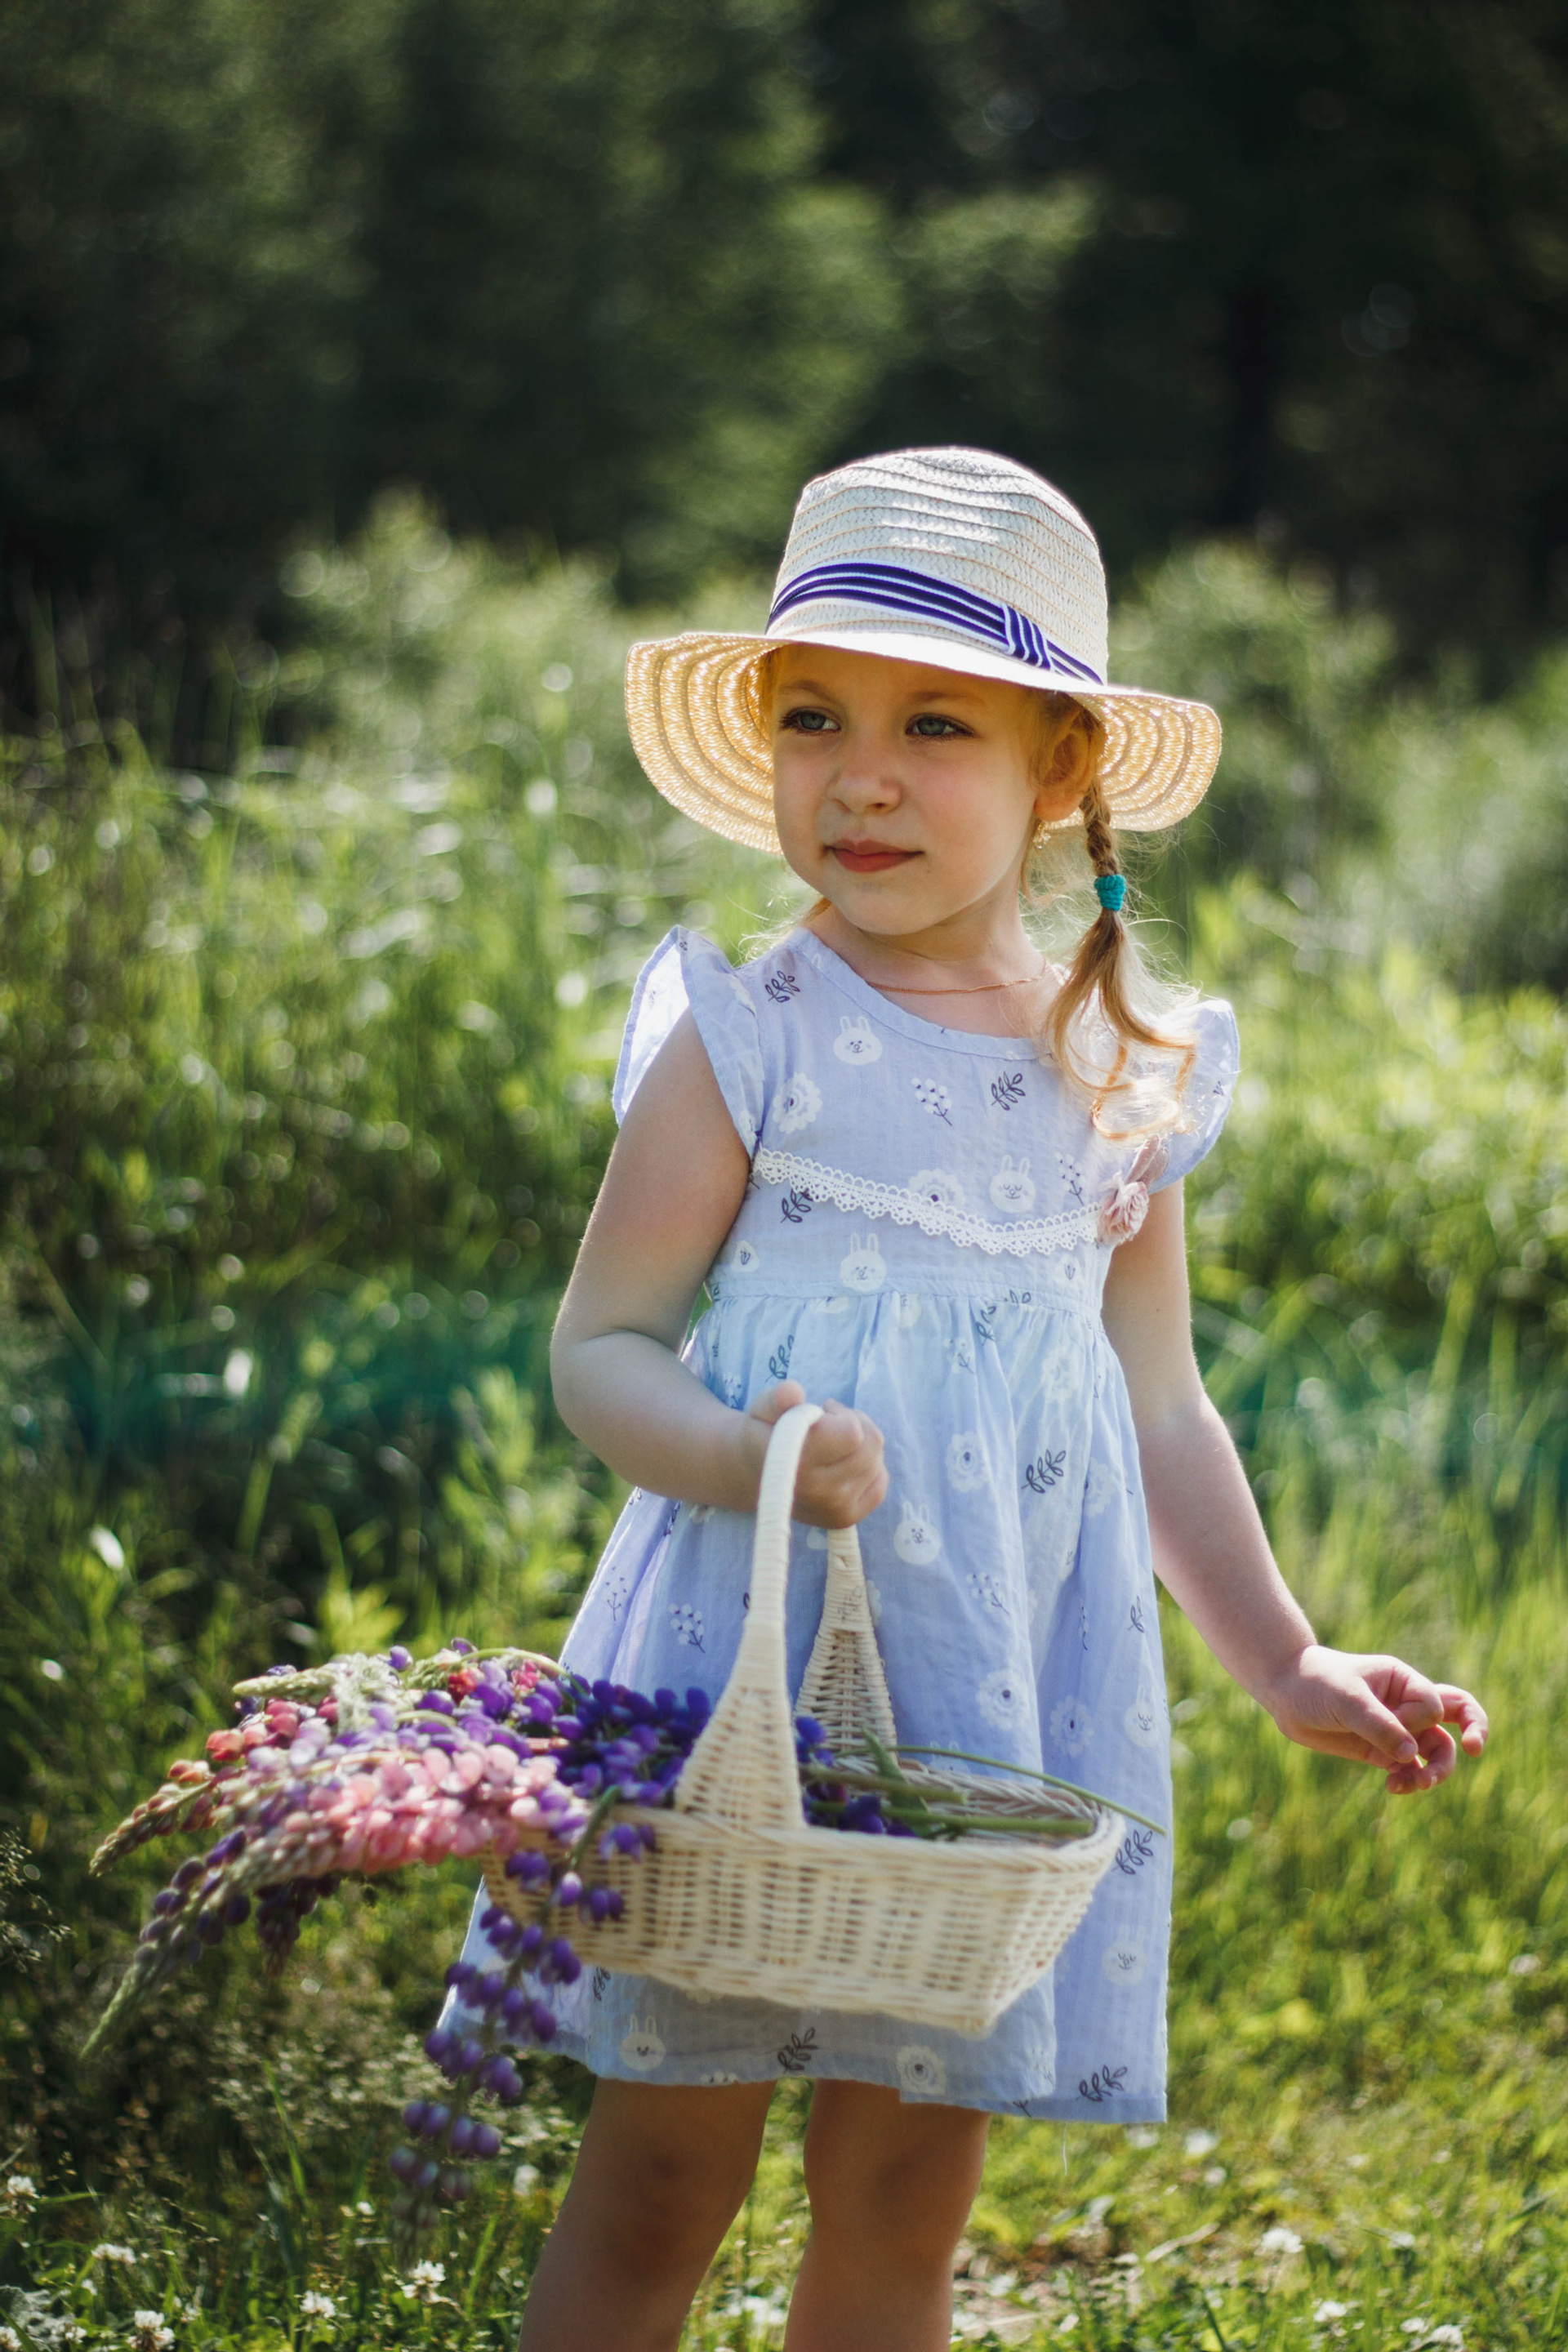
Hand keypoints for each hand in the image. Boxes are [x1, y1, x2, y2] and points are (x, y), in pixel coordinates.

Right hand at [745, 1383, 887, 1528]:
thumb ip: (776, 1398)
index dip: (841, 1414)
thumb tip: (793, 1392)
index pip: (852, 1433)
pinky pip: (880, 1483)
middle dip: (855, 1425)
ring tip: (835, 1442)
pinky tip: (846, 1463)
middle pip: (871, 1445)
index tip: (822, 1411)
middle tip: (830, 1423)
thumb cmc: (763, 1434)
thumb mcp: (762, 1409)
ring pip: (877, 1461)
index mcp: (794, 1462)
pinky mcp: (846, 1519)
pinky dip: (870, 1468)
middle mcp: (816, 1491)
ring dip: (862, 1445)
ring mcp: (833, 1508)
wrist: (754, 1477)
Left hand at [1262, 1644, 1489, 1793]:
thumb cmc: (1316, 1683)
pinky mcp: (1381, 1751)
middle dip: (1474, 1732)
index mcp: (1404, 1680)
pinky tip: (1393, 1787)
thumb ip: (1379, 1725)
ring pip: (1436, 1751)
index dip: (1418, 1720)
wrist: (1284, 1693)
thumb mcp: (1347, 1699)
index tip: (1387, 1721)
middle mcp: (1406, 1704)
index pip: (1435, 1704)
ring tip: (1416, 1784)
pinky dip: (1409, 1781)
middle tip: (1475, 1750)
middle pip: (1457, 1719)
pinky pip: (1410, 1769)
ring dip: (1435, 1771)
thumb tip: (1411, 1756)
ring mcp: (1396, 1729)